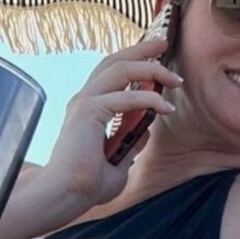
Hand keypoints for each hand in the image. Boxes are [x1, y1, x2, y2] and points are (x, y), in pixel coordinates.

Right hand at [44, 37, 183, 207]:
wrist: (65, 196)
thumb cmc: (85, 186)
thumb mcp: (118, 164)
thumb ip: (131, 144)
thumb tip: (146, 131)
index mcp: (88, 109)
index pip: (111, 74)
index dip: (133, 61)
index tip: (157, 58)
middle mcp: (84, 100)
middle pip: (115, 62)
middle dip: (141, 50)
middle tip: (164, 42)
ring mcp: (84, 103)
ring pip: (120, 70)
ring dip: (151, 69)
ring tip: (174, 78)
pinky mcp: (88, 112)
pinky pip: (126, 98)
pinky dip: (149, 100)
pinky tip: (166, 107)